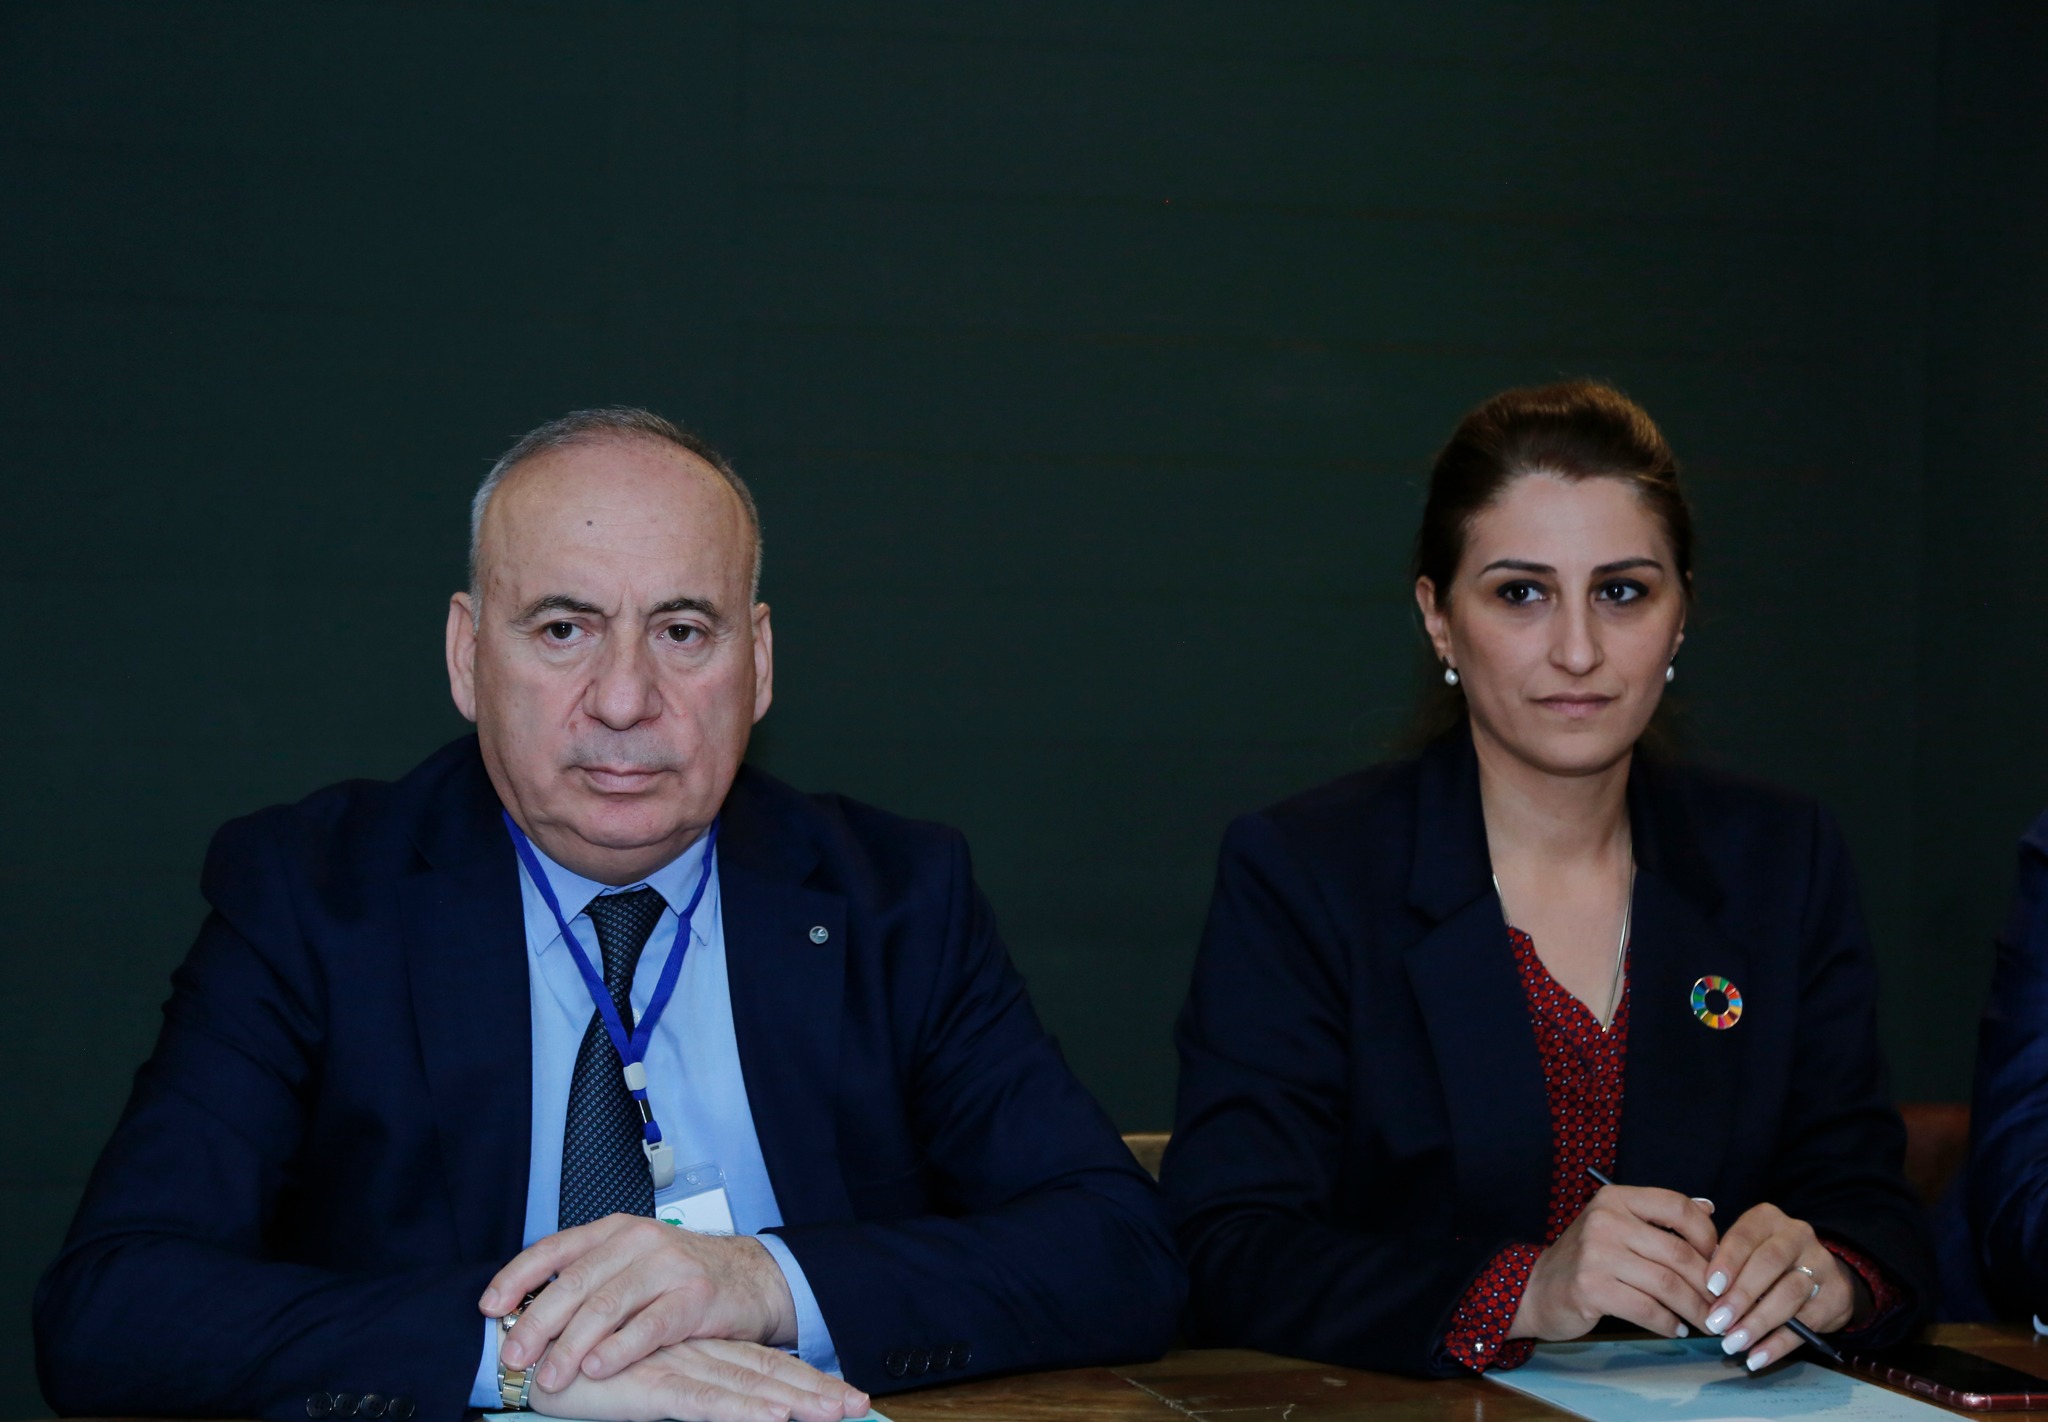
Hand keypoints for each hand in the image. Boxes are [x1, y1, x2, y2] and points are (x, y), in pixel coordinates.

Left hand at [485, 1215, 800, 1388]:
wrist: (751, 1277)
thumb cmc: (682, 1277)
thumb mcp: (632, 1264)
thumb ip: (590, 1279)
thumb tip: (527, 1312)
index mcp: (615, 1230)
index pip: (555, 1248)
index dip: (517, 1276)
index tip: (491, 1307)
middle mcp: (639, 1241)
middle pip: (575, 1282)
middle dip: (537, 1321)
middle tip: (513, 1355)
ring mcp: (669, 1266)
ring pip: (607, 1305)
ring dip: (571, 1345)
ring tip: (550, 1375)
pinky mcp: (695, 1296)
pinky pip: (649, 1326)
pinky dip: (619, 1350)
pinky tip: (597, 1368)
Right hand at [529, 1337, 868, 1421]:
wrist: (524, 1351)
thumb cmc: (576, 1366)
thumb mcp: (637, 1380)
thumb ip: (678, 1384)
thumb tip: (710, 1400)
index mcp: (694, 1347)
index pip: (761, 1362)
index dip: (804, 1378)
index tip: (844, 1395)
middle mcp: (693, 1351)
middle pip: (766, 1372)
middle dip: (815, 1391)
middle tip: (859, 1405)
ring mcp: (676, 1366)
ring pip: (747, 1386)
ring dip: (794, 1402)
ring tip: (834, 1415)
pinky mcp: (652, 1386)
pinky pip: (705, 1401)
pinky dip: (742, 1412)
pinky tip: (774, 1419)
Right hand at [1510, 1185, 1718, 1341]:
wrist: (1536, 1289)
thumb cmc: (1586, 1259)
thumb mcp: (1618, 1227)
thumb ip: (1660, 1219)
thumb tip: (1709, 1208)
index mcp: (1616, 1198)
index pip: (1677, 1206)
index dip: (1708, 1235)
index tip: (1719, 1264)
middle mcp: (1606, 1220)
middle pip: (1679, 1253)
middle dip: (1710, 1286)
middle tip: (1724, 1306)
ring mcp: (1596, 1253)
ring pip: (1667, 1285)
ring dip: (1695, 1310)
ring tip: (1707, 1323)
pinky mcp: (1591, 1288)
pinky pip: (1647, 1309)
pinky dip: (1668, 1323)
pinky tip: (1676, 1329)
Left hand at [1700, 1203, 1865, 1370]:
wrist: (1821, 1274)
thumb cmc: (1765, 1261)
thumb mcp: (1745, 1250)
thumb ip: (1723, 1262)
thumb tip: (1701, 1292)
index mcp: (1767, 1219)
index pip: (1745, 1236)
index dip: (1727, 1261)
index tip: (1710, 1287)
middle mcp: (1797, 1235)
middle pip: (1769, 1263)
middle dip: (1741, 1296)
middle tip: (1717, 1322)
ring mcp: (1821, 1264)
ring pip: (1789, 1293)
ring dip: (1758, 1322)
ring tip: (1733, 1342)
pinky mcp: (1836, 1296)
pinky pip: (1807, 1323)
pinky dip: (1779, 1343)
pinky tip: (1757, 1357)